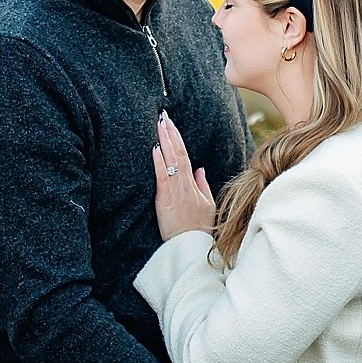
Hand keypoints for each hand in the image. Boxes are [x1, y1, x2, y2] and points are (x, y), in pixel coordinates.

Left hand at [153, 110, 215, 240]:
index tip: (171, 123)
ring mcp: (176, 190)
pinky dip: (159, 162)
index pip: (185, 155)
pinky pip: (162, 177)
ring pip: (171, 160)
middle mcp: (185, 183)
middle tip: (163, 115)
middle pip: (178, 152)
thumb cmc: (198, 229)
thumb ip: (202, 185)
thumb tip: (199, 169)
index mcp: (192, 183)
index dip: (178, 138)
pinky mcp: (166, 199)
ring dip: (165, 140)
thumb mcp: (206, 205)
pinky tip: (155, 148)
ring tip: (159, 123)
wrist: (192, 247)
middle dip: (170, 132)